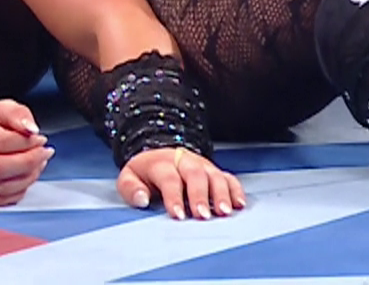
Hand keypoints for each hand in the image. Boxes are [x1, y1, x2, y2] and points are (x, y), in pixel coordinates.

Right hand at [0, 100, 52, 206]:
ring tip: (38, 163)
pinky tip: (26, 176)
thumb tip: (31, 130)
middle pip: (0, 168)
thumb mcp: (3, 107)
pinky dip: (19, 191)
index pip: (3, 142)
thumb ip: (18, 115)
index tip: (41, 140)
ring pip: (2, 187)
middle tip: (45, 154)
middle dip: (30, 162)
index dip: (28, 143)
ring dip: (28, 177)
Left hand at [118, 146, 246, 219]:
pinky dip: (235, 190)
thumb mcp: (129, 177)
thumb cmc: (145, 173)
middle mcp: (185, 161)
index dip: (174, 197)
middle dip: (200, 196)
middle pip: (195, 175)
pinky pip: (228, 178)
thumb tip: (142, 199)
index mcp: (162, 163)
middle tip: (204, 216)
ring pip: (215, 176)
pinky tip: (239, 204)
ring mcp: (202, 165)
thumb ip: (131, 189)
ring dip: (221, 194)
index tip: (179, 215)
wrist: (159, 152)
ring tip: (224, 212)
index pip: (169, 179)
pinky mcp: (214, 171)